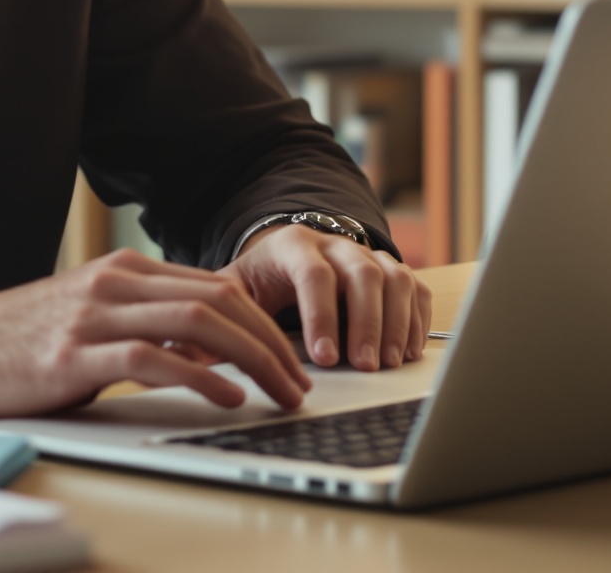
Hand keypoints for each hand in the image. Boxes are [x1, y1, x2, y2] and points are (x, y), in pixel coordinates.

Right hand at [0, 249, 312, 418]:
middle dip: (271, 343)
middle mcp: (115, 282)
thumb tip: (209, 356)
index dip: (263, 323)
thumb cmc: (18, 340)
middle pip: (220, 302)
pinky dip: (201, 377)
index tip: (288, 359)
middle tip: (299, 382)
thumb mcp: (90, 319)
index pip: (215, 287)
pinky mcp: (76, 352)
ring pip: (199, 324)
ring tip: (279, 392)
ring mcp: (95, 314)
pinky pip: (154, 359)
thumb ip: (144, 326)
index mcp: (124, 271)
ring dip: (252, 360)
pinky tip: (227, 397)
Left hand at [226, 224, 429, 370]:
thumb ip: (221, 314)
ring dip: (397, 323)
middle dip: (367, 323)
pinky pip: (415, 288)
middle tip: (365, 366)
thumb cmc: (260, 280)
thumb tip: (192, 350)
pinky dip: (417, 319)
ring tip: (389, 363)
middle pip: (363, 274)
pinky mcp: (391, 271)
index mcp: (293, 246)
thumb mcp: (234, 290)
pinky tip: (409, 351)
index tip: (324, 358)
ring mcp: (367, 255)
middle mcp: (336, 245)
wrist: (285, 255)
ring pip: (395, 277)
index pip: (314, 274)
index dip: (321, 316)